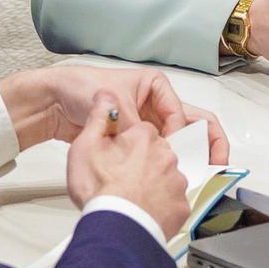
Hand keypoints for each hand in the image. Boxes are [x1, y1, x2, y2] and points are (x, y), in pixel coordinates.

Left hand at [0, 65, 229, 162]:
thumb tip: (151, 147)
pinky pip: (159, 154)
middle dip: (208, 145)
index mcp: (156, 86)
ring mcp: (148, 125)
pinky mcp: (136, 142)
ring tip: (199, 178)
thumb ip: (133, 127)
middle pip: (193, 125)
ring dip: (189, 158)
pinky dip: (169, 166)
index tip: (170, 150)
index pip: (182, 113)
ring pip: (180, 142)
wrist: (51, 102)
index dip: (179, 135)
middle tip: (217, 166)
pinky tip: (173, 181)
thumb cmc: (79, 88)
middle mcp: (156, 105)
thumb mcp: (112, 103)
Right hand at [66, 100, 188, 238]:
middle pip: (156, 155)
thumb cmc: (100, 189)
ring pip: (166, 178)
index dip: (126, 146)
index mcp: (145, 137)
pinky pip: (172, 202)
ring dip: (152, 185)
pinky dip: (160, 207)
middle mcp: (166, 156)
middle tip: (122, 180)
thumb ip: (99, 116)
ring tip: (131, 199)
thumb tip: (107, 96)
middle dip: (142, 164)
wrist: (114, 226)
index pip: (141, 133)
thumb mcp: (86, 144)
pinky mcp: (181, 206)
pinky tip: (143, 212)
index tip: (116, 158)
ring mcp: (176, 181)